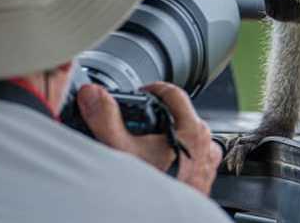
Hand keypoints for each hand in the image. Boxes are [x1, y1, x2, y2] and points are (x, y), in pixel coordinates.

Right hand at [76, 83, 221, 194]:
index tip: (140, 93)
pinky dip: (176, 152)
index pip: (175, 93)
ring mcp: (206, 160)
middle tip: (139, 121)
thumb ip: (105, 118)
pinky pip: (192, 154)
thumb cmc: (149, 193)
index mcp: (190, 130)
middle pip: (181, 114)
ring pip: (187, 135)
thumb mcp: (120, 150)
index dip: (153, 89)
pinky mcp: (204, 175)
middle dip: (158, 114)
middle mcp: (204, 142)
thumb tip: (93, 95)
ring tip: (146, 144)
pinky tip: (159, 162)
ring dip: (167, 134)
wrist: (162, 219)